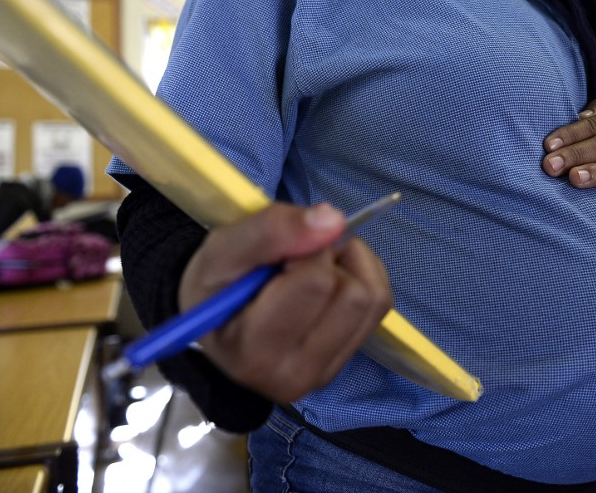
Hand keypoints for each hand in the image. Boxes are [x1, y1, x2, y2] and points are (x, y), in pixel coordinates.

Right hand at [178, 202, 391, 403]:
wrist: (215, 319)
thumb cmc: (214, 286)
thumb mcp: (222, 249)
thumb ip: (271, 230)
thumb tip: (334, 219)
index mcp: (255, 352)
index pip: (315, 282)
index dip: (304, 249)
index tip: (278, 254)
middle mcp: (294, 374)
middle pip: (352, 294)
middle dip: (329, 259)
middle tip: (295, 261)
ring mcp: (325, 372)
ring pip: (373, 299)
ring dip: (350, 266)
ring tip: (311, 268)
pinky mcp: (346, 360)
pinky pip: (380, 305)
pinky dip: (363, 277)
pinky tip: (330, 279)